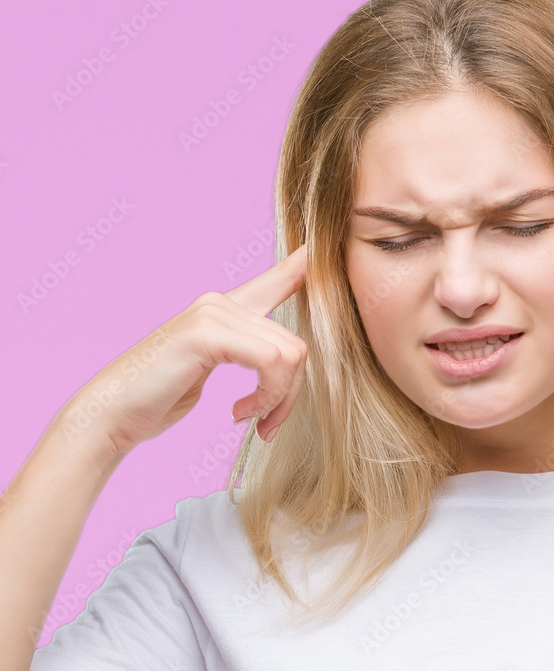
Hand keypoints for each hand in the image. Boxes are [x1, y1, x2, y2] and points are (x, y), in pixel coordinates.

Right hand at [59, 245, 309, 456]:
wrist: (111, 414)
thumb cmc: (160, 398)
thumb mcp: (210, 370)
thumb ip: (248, 353)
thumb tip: (288, 355)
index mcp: (226, 309)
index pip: (279, 277)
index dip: (308, 264)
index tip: (325, 247)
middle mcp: (221, 302)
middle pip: (297, 344)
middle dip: (291, 393)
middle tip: (267, 424)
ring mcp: (213, 313)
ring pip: (289, 354)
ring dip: (278, 399)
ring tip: (252, 419)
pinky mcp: (207, 333)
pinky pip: (271, 362)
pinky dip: (266, 396)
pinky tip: (237, 412)